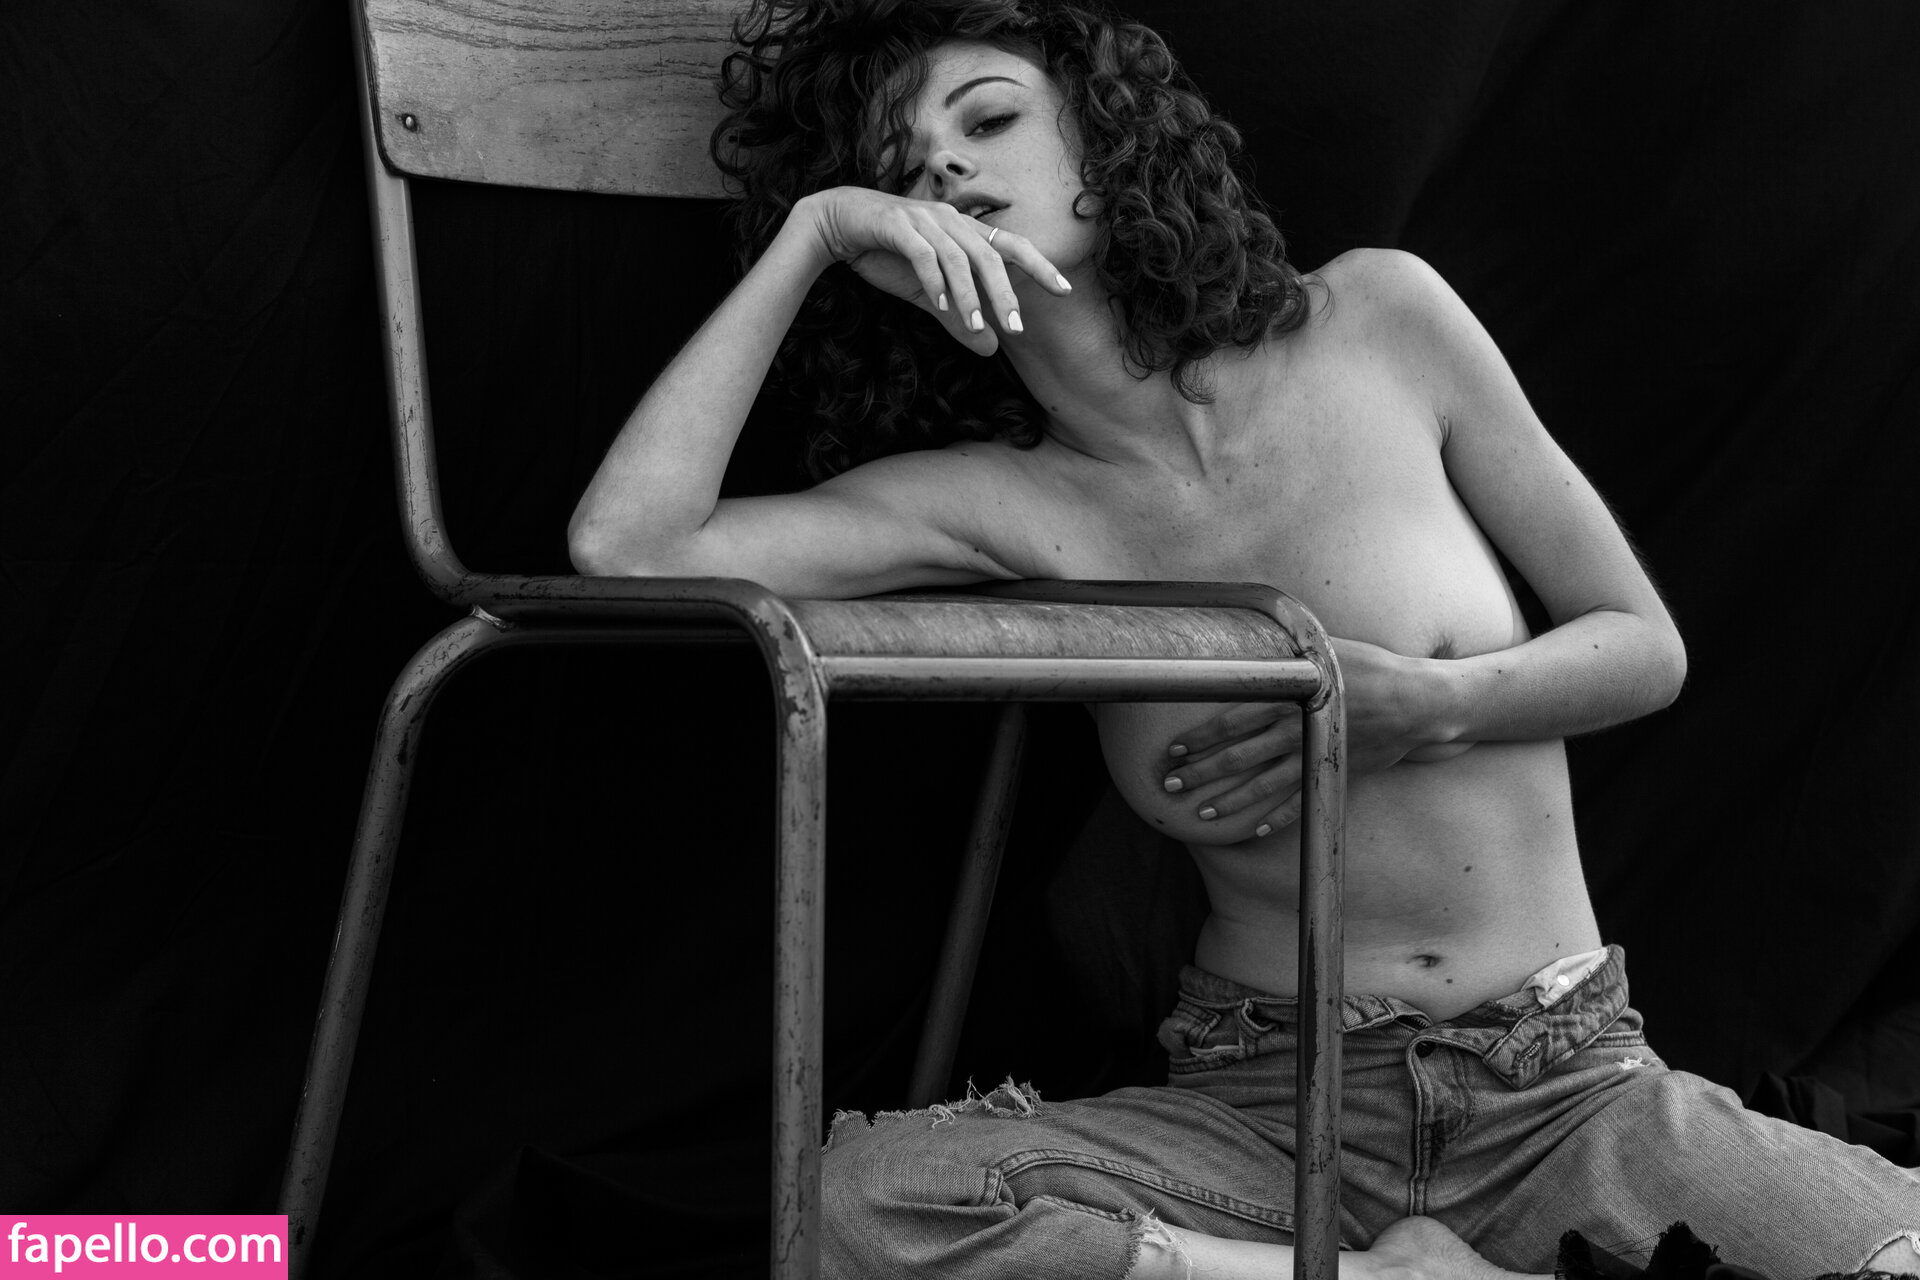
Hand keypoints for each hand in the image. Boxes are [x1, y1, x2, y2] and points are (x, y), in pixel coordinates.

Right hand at [796, 187, 1071, 356]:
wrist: (838, 224)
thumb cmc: (888, 254)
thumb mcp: (929, 294)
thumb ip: (960, 319)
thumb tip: (993, 349)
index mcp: (964, 230)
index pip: (1011, 246)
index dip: (1039, 265)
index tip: (1064, 290)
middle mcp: (950, 220)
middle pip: (989, 255)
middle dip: (1005, 292)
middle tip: (1016, 327)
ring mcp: (923, 220)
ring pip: (957, 257)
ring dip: (968, 294)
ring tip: (975, 324)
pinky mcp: (897, 225)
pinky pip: (922, 254)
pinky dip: (934, 280)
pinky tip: (940, 305)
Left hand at [1159, 636, 1468, 834]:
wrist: (1414, 702)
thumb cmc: (1368, 668)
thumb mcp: (1323, 651)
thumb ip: (1286, 654)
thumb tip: (1250, 643)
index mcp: (1290, 697)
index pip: (1234, 718)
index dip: (1202, 736)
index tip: (1175, 748)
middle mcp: (1296, 729)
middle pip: (1240, 756)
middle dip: (1202, 773)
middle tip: (1171, 786)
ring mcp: (1314, 756)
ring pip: (1263, 786)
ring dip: (1229, 801)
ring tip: (1202, 815)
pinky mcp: (1332, 774)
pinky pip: (1299, 803)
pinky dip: (1276, 818)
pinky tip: (1253, 830)